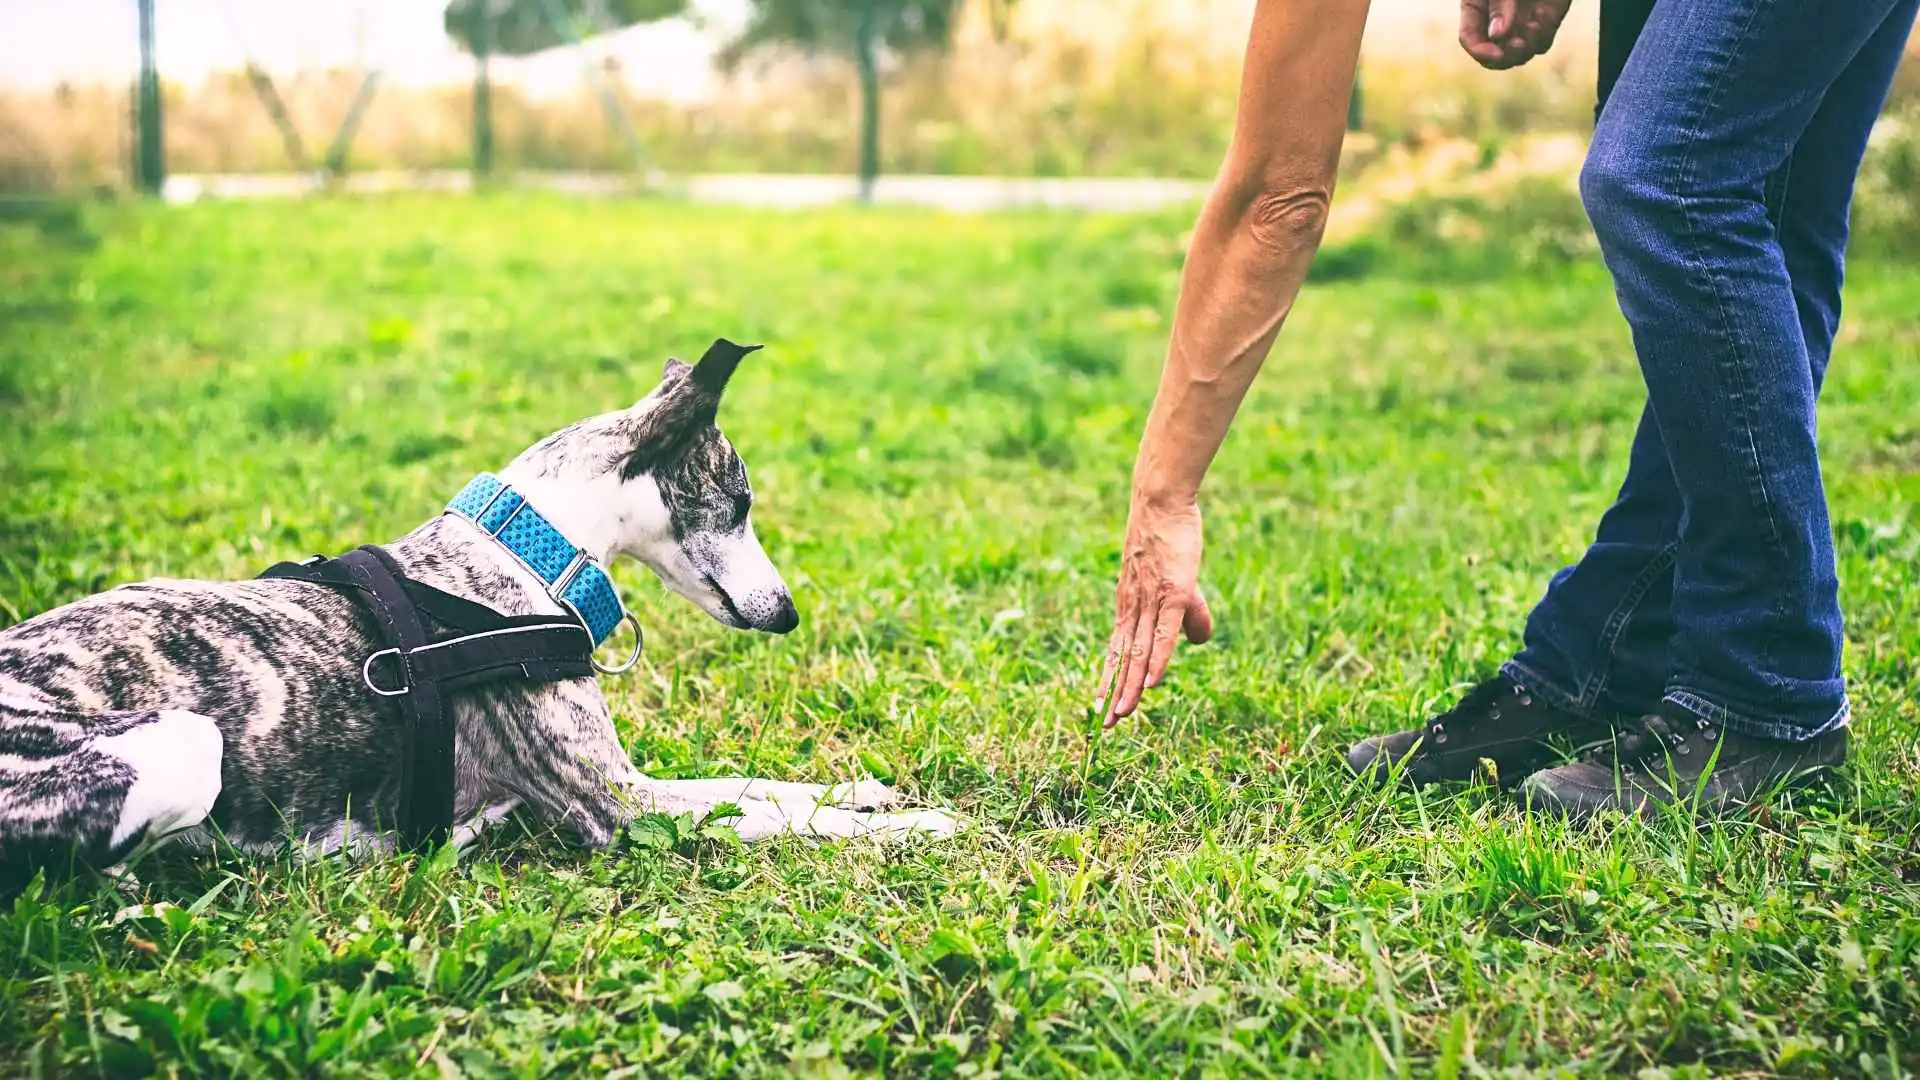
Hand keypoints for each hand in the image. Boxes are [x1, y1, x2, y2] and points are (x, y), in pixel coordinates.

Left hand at [1095, 496, 1215, 726]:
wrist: (1161, 502)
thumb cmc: (1169, 539)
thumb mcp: (1179, 583)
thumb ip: (1190, 615)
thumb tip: (1199, 642)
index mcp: (1129, 607)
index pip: (1117, 651)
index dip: (1109, 680)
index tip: (1100, 707)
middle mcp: (1133, 608)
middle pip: (1123, 658)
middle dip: (1114, 693)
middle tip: (1103, 726)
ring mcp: (1152, 601)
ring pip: (1139, 652)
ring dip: (1131, 685)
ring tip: (1122, 714)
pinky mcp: (1173, 592)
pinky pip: (1164, 633)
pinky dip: (1157, 659)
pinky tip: (1153, 683)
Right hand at [1460, 0, 1571, 68]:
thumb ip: (1501, 5)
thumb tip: (1499, 35)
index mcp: (1477, 7)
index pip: (1471, 39)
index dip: (1480, 51)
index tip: (1496, 53)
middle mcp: (1498, 21)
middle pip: (1494, 55)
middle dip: (1504, 57)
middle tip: (1517, 45)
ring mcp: (1522, 22)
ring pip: (1519, 54)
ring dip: (1524, 49)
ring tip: (1532, 27)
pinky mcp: (1545, 21)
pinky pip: (1541, 43)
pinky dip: (1540, 38)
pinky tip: (1539, 21)